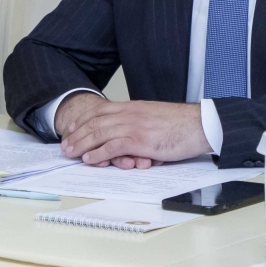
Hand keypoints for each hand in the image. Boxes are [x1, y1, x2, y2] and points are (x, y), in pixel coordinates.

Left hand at [57, 99, 209, 167]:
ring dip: (82, 144)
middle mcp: (131, 114)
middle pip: (96, 122)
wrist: (200, 124)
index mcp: (134, 107)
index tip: (73, 128)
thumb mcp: (156, 118)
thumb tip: (131, 135)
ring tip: (71, 153)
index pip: (101, 110)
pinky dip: (98, 153)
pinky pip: (113, 146)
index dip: (84, 119)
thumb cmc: (183, 124)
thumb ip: (141, 123)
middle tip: (65, 144)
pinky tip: (90, 159)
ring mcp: (134, 126)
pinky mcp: (140, 140)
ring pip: (99, 133)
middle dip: (77, 134)